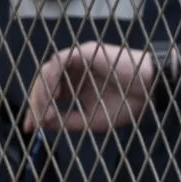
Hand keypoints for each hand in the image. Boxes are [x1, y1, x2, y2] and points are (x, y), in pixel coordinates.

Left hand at [25, 41, 160, 132]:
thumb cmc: (127, 103)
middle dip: (35, 103)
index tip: (30, 128)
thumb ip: (67, 120)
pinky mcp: (83, 52)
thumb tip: (41, 122)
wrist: (150, 89)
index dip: (37, 110)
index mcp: (76, 86)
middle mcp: (74, 71)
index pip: (48, 95)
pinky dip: (51, 79)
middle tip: (33, 122)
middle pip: (43, 84)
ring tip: (44, 112)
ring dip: (41, 93)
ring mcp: (78, 61)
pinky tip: (52, 96)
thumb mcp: (91, 119)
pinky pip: (58, 62)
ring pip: (47, 72)